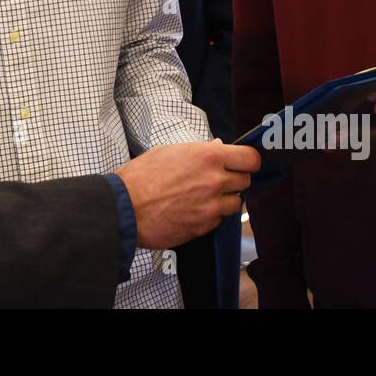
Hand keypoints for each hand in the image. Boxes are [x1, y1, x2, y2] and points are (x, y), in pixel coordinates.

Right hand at [114, 139, 259, 248]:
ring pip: (235, 203)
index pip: (250, 159)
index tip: (243, 162)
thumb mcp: (169, 151)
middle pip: (245, 181)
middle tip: (218, 178)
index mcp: (208, 157)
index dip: (248, 160)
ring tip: (204, 196)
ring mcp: (211, 207)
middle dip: (234, 179)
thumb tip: (218, 148)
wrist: (125, 207)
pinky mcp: (204, 227)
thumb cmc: (142, 176)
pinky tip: (193, 209)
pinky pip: (219, 219)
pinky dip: (211, 215)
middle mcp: (215, 182)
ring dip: (224, 199)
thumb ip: (199, 150)